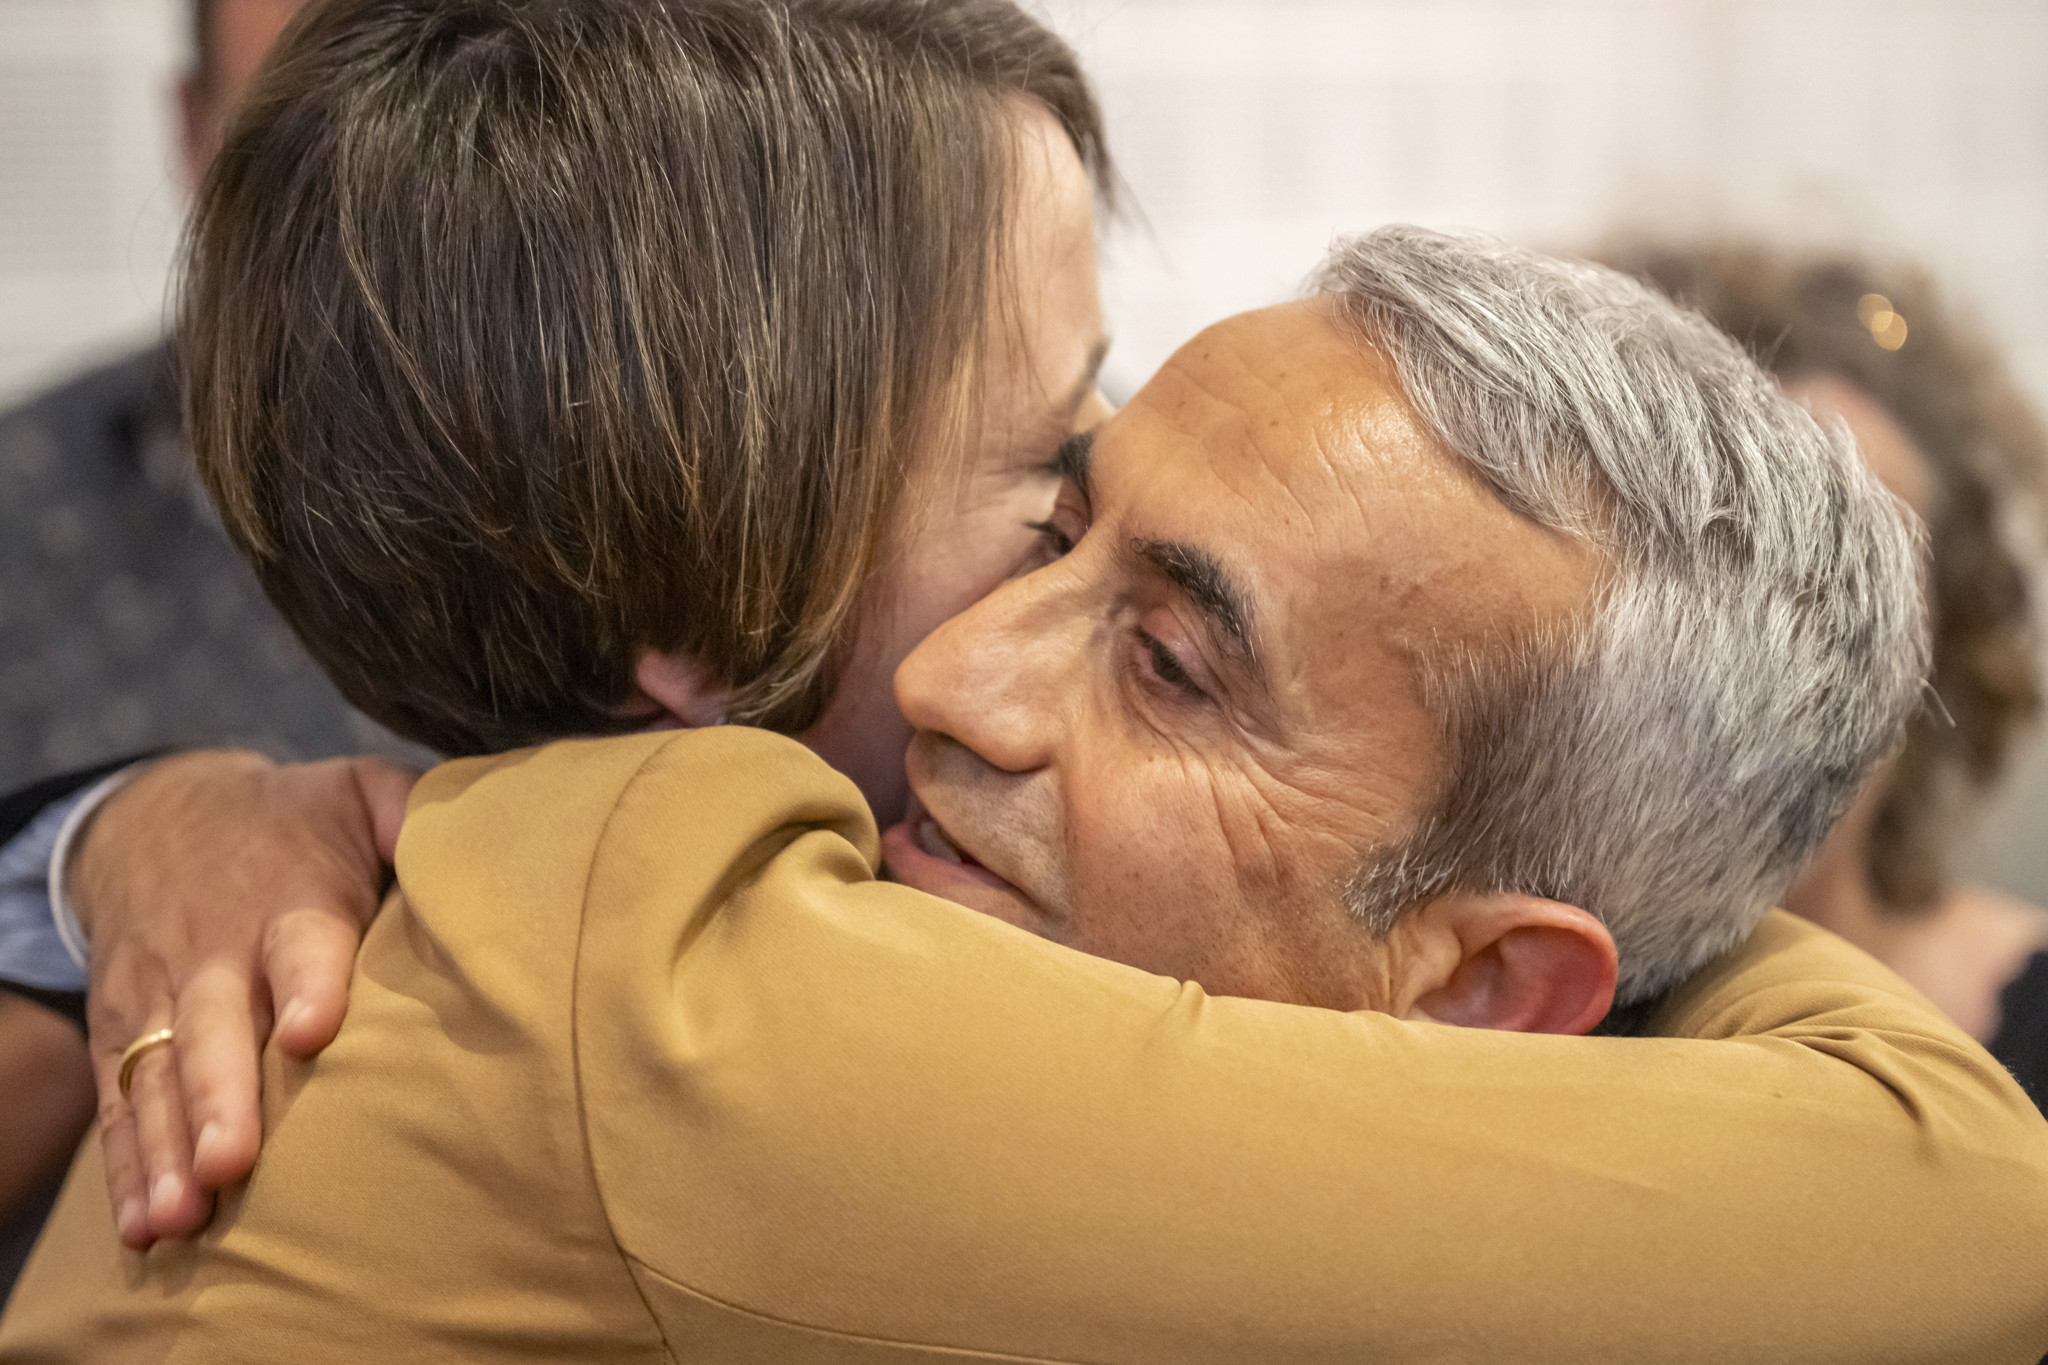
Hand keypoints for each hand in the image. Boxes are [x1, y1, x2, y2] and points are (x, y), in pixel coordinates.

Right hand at [74, 751, 415, 1248]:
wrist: (160, 815)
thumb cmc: (299, 822)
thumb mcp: (359, 793)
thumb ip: (415, 813)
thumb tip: (482, 836)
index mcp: (290, 897)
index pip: (301, 941)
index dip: (307, 983)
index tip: (311, 1033)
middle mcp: (217, 952)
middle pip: (215, 1027)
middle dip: (220, 1097)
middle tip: (230, 1163)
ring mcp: (163, 998)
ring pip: (159, 1078)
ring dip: (168, 1150)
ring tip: (182, 1218)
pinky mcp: (123, 1035)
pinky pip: (120, 1106)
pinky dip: (127, 1170)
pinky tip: (144, 1228)